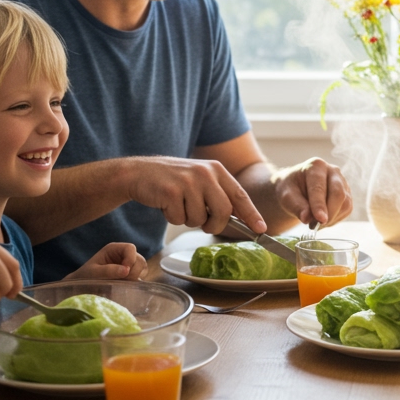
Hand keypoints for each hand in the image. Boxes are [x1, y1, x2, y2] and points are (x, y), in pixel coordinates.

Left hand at [69, 243, 145, 280]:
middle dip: (134, 271)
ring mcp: (128, 265)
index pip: (130, 248)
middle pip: (139, 259)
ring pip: (142, 268)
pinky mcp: (130, 275)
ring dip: (136, 277)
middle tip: (123, 281)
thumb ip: (109, 271)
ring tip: (123, 284)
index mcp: (114, 249)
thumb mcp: (94, 273)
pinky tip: (125, 287)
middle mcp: (123, 255)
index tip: (124, 272)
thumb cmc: (85, 277)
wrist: (81, 287)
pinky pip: (140, 277)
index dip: (130, 259)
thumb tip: (126, 270)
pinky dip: (135, 283)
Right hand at [125, 156, 266, 235]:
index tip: (261, 229)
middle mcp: (205, 173)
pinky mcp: (170, 191)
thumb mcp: (200, 180)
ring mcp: (188, 181)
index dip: (252, 214)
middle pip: (224, 212)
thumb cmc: (173, 180)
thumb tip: (241, 219)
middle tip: (205, 224)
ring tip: (179, 205)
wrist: (138, 172)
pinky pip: (179, 219)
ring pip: (200, 219)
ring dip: (189, 220)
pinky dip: (173, 218)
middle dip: (215, 225)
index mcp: (216, 170)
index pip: (240, 195)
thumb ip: (219, 195)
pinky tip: (166, 204)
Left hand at [272, 158, 352, 227]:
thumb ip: (296, 206)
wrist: (296, 188)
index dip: (320, 204)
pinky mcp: (347, 194)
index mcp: (316, 166)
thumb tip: (307, 218)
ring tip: (316, 223)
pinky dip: (335, 219)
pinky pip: (346, 209)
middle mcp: (333, 171)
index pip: (320, 187)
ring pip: (345, 203)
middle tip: (316, 226)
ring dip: (332, 218)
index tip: (320, 219)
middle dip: (329, 213)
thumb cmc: (291, 189)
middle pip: (338, 194)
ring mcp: (342, 182)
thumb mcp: (287, 196)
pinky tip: (323, 219)